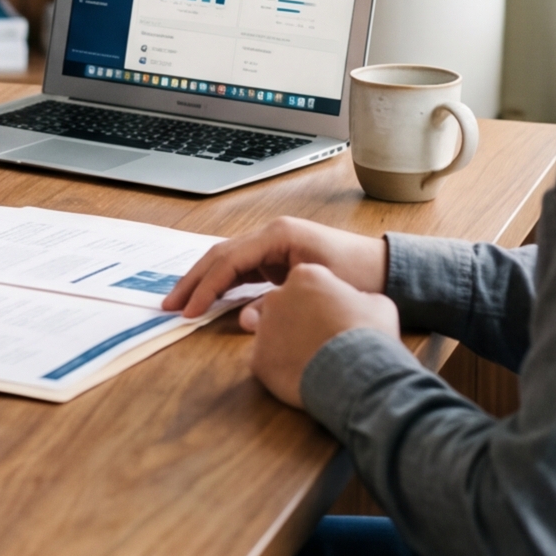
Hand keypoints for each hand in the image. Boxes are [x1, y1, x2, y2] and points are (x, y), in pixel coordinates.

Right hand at [163, 216, 388, 317]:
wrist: (385, 269)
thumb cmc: (358, 275)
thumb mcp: (317, 287)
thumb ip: (277, 303)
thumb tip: (243, 320)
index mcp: (277, 236)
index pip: (228, 261)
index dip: (205, 287)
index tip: (189, 311)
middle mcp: (270, 235)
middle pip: (219, 256)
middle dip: (193, 282)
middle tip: (170, 306)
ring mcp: (272, 245)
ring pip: (226, 261)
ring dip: (203, 282)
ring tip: (181, 304)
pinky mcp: (277, 258)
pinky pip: (241, 269)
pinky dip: (222, 284)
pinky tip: (209, 300)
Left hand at [237, 262, 400, 405]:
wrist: (358, 375)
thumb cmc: (369, 335)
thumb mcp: (378, 303)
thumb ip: (357, 297)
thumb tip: (352, 304)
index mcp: (305, 275)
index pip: (308, 284)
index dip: (324, 303)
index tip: (336, 318)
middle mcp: (276, 295)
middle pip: (286, 306)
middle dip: (302, 321)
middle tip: (324, 340)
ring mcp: (263, 327)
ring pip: (274, 334)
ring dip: (289, 345)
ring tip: (316, 360)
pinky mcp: (257, 358)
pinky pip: (267, 361)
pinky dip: (283, 369)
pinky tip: (303, 376)